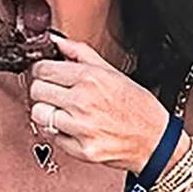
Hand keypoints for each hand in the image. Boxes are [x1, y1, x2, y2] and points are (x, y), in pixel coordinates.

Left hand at [26, 34, 171, 173]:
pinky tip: (73, 127)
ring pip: (39, 115)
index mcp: (89, 78)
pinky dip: (59, 133)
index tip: (45, 75)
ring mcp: (81, 128)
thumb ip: (80, 53)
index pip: (43, 69)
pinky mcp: (81, 150)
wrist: (155, 140)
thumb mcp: (112, 71)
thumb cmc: (138, 107)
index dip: (42, 71)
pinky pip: (52, 137)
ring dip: (47, 112)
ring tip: (62, 112)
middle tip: (53, 93)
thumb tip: (57, 42)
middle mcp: (83, 102)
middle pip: (37, 91)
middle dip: (43, 90)